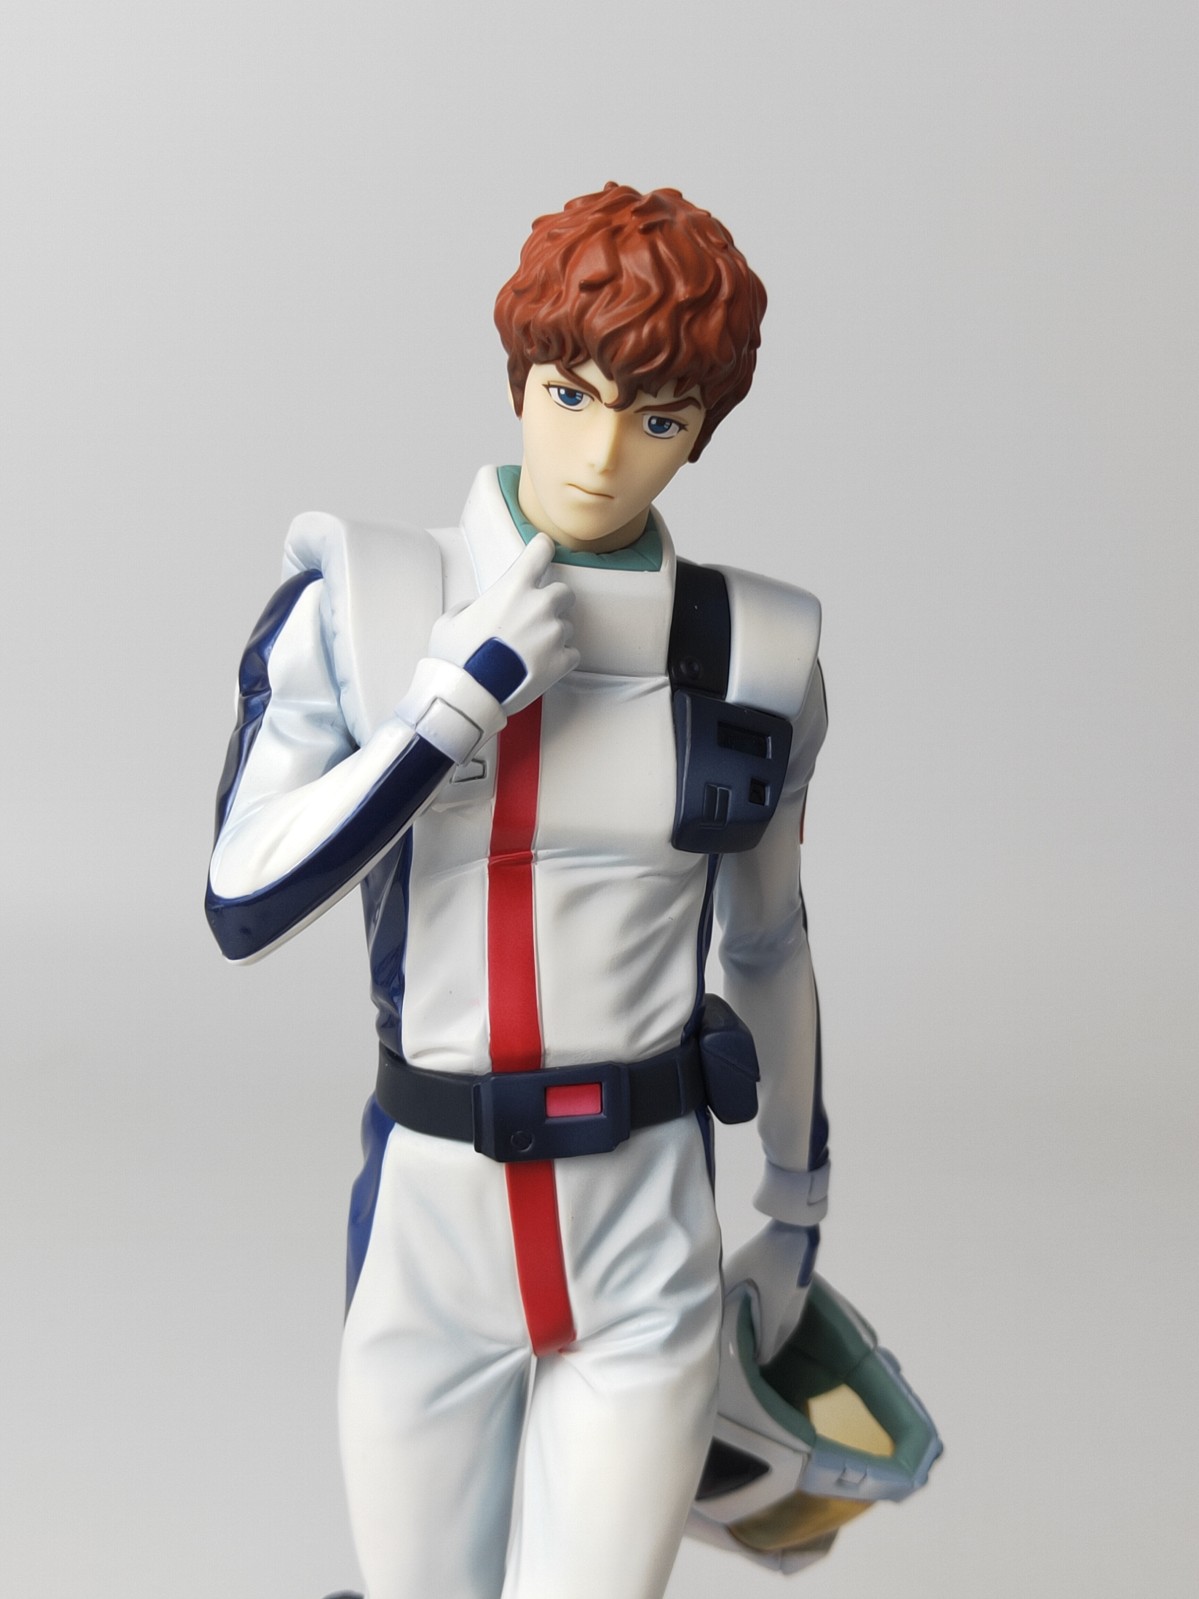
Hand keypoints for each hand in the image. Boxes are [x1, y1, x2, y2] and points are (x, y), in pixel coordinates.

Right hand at [428, 533, 577, 711]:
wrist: (467, 696)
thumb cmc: (455, 657)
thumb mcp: (450, 621)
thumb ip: (472, 607)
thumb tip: (480, 610)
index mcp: (513, 587)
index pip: (540, 552)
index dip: (543, 548)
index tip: (544, 548)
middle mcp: (540, 605)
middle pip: (564, 592)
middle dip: (554, 602)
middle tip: (536, 618)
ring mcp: (554, 634)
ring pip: (568, 626)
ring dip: (554, 635)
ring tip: (531, 652)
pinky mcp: (562, 662)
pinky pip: (572, 654)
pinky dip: (561, 659)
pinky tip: (540, 667)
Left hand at [723, 1221, 818, 1363]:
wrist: (797, 1232)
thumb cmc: (766, 1252)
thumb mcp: (736, 1268)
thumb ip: (721, 1288)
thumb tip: (706, 1307)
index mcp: (773, 1315)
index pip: (765, 1351)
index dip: (750, 1358)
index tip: (735, 1360)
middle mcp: (788, 1317)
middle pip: (775, 1346)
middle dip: (758, 1351)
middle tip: (739, 1350)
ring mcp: (797, 1308)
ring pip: (782, 1333)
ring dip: (768, 1339)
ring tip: (748, 1337)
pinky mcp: (799, 1297)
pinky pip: (786, 1322)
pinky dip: (774, 1326)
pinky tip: (761, 1317)